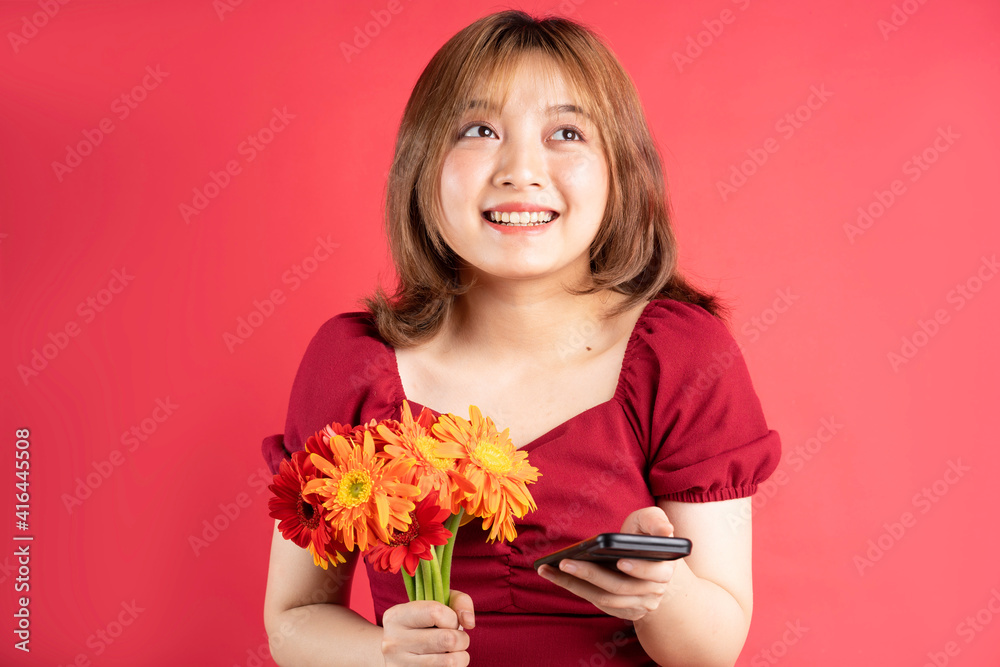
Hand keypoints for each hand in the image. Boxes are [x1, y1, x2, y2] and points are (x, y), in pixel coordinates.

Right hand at [380, 589, 474, 665]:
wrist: (399, 654)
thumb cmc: (424, 625)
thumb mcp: (436, 603)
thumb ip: (458, 602)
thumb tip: (469, 622)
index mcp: (396, 616)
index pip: (435, 612)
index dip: (452, 618)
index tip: (451, 622)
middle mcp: (393, 641)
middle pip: (446, 639)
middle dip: (461, 638)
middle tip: (458, 639)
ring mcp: (400, 664)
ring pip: (448, 662)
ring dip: (461, 657)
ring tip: (454, 652)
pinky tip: (445, 662)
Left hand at [536, 507, 676, 621]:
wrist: (652, 561)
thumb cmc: (646, 536)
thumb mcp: (652, 521)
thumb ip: (656, 521)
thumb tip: (665, 531)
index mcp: (665, 569)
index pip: (654, 573)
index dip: (638, 568)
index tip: (620, 561)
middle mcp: (653, 592)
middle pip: (620, 587)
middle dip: (591, 575)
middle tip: (564, 562)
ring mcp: (638, 605)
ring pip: (604, 599)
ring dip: (574, 585)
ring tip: (549, 570)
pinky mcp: (622, 610)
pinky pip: (596, 603)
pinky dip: (576, 590)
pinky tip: (556, 576)